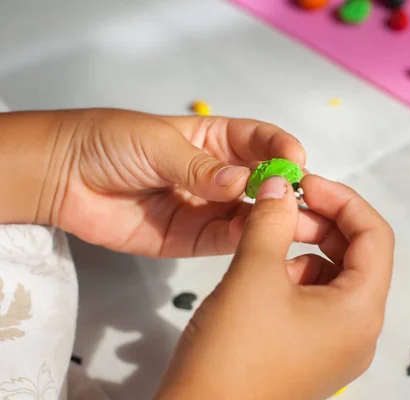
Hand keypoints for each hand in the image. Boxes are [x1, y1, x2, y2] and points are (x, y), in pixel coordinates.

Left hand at [39, 109, 304, 256]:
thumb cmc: (110, 142)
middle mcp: (218, 175)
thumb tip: (242, 183)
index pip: (259, 141)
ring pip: (249, 214)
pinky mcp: (191, 238)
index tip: (296, 158)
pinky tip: (260, 237)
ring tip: (294, 224)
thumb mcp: (158, 144)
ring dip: (272, 217)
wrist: (64, 177)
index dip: (280, 147)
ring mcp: (207, 208)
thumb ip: (200, 168)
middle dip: (285, 188)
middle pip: (262, 181)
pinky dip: (245, 239)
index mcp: (214, 140)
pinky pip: (224, 239)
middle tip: (306, 199)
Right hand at [155, 175, 394, 399]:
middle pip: (357, 256)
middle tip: (282, 206)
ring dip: (306, 248)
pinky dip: (294, 275)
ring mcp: (335, 345)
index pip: (375, 236)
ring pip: (333, 277)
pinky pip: (314, 301)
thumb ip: (272, 221)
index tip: (304, 183)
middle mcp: (358, 330)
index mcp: (360, 311)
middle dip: (322, 222)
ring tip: (266, 241)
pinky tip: (262, 273)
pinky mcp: (310, 353)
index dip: (343, 200)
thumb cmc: (233, 352)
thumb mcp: (253, 276)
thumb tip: (281, 185)